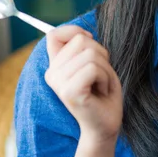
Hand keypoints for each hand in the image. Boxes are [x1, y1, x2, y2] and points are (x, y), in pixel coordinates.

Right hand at [44, 25, 122, 144]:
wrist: (105, 124)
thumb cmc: (102, 92)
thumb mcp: (94, 63)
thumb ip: (84, 48)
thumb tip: (84, 33)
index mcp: (55, 65)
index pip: (54, 34)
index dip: (74, 31)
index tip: (90, 43)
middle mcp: (52, 73)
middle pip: (81, 40)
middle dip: (101, 55)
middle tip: (99, 77)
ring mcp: (58, 82)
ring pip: (91, 54)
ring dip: (105, 69)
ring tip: (100, 85)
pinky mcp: (69, 91)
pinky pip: (94, 68)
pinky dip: (105, 78)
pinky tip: (100, 92)